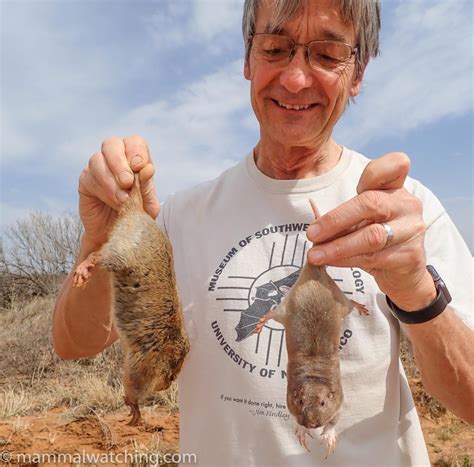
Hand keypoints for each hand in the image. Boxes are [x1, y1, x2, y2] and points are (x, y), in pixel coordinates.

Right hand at [78, 135, 159, 248]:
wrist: (119, 234)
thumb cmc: (137, 216)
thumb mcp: (148, 206)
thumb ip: (148, 189)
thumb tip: (148, 169)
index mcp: (135, 158)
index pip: (135, 142)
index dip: (136, 151)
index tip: (140, 167)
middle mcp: (116, 158)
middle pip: (112, 144)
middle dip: (120, 163)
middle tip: (128, 182)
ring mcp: (98, 167)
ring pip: (97, 159)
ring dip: (111, 180)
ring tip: (123, 200)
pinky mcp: (86, 180)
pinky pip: (89, 177)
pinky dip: (103, 189)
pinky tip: (113, 201)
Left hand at [307, 152, 436, 309]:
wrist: (401, 270)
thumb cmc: (374, 235)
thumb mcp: (360, 218)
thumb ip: (343, 215)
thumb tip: (314, 229)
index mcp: (395, 188)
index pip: (395, 164)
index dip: (375, 171)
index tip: (354, 187)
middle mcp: (408, 204)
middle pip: (371, 203)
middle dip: (335, 220)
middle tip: (312, 234)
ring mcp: (412, 230)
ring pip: (372, 236)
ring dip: (337, 247)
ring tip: (315, 254)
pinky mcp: (410, 256)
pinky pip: (373, 257)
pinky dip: (346, 260)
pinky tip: (331, 261)